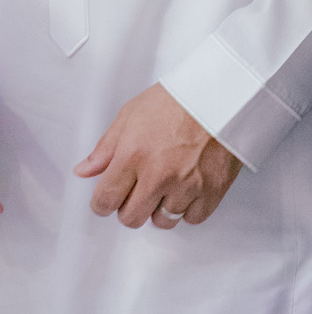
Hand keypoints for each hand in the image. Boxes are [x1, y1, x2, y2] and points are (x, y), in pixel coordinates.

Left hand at [75, 83, 241, 228]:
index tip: (106, 201)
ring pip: (163, 221)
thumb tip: (85, 170)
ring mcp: (187, 185)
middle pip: (131, 218)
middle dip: (129, 209)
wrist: (223, 93)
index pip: (105, 200)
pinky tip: (186, 192)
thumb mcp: (132, 113)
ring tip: (165, 190)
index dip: (101, 204)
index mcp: (133, 155)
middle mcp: (158, 174)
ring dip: (160, 209)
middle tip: (136, 195)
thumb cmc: (179, 98)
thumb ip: (106, 147)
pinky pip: (193, 218)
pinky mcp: (213, 189)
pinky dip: (188, 210)